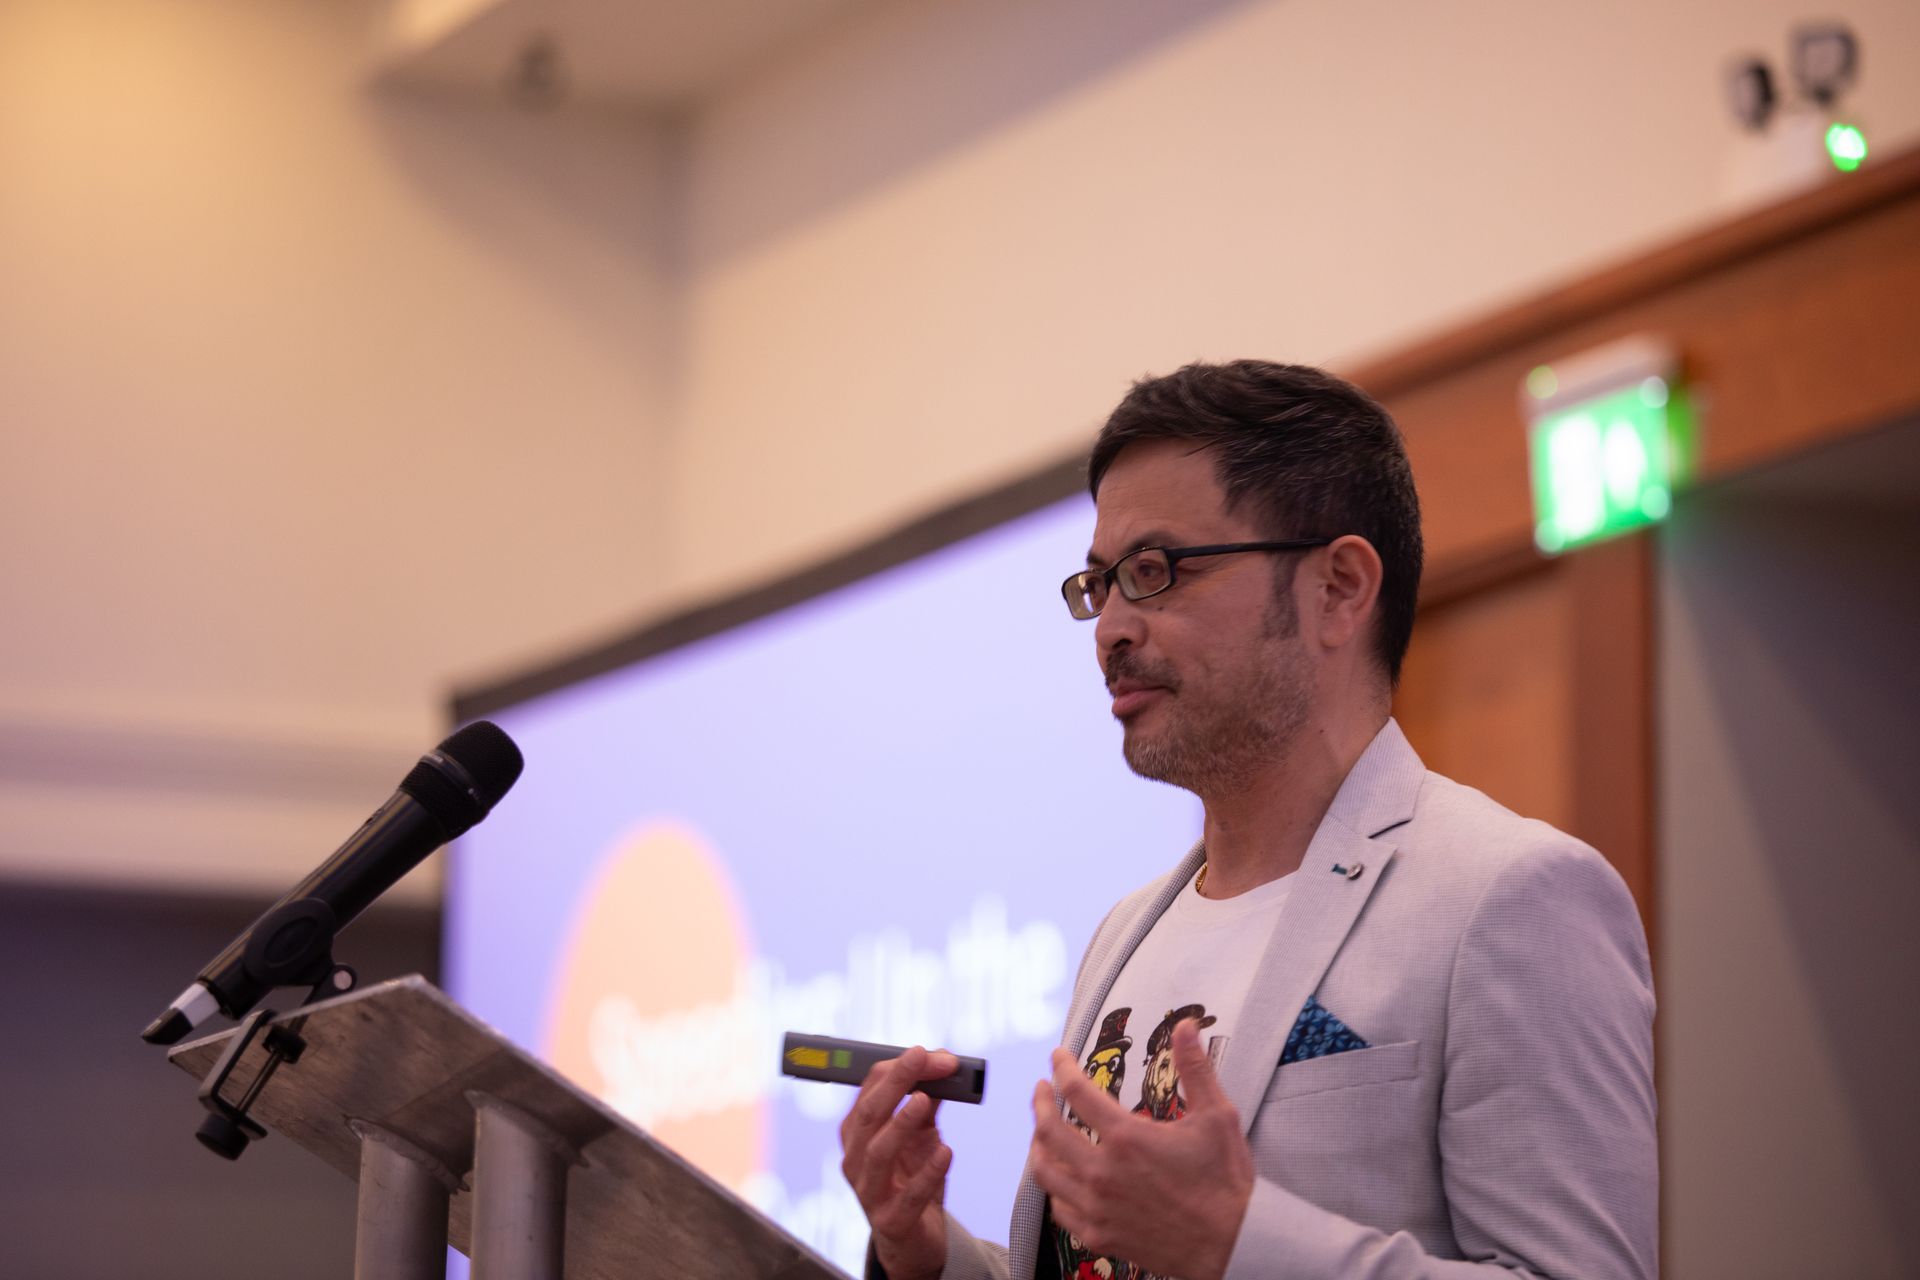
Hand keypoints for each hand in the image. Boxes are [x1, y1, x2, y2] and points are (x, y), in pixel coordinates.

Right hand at [839, 1046, 958, 1279]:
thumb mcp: (920, 1136)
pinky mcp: (891, 1222)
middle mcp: (855, 1160)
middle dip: (894, 1082)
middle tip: (921, 1058)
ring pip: (878, 1153)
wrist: (914, 1240)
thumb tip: (943, 1062)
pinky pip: (908, 1196)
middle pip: (869, 1115)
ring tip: (924, 1100)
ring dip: (901, 1123)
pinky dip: (927, 1172)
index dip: (896, 1068)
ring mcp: (869, 1193)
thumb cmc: (912, 1179)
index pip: (867, 1092)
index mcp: (857, 1134)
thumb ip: (927, 1102)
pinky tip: (946, 1151)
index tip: (927, 1052)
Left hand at [1028, 1019, 1252, 1279]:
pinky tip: (1063, 1181)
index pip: (1077, 1091)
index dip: (1062, 1068)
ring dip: (1038, 1147)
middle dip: (1040, 1103)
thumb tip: (1185, 1026)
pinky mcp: (1100, 1235)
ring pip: (1045, 1173)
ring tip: (1043, 1133)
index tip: (1057, 1058)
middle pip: (1048, 1131)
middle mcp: (1103, 1172)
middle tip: (1042, 1089)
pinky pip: (1060, 1211)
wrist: (1234, 1244)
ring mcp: (1098, 1207)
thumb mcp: (1217, 1116)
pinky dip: (1055, 1191)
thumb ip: (1195, 1068)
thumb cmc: (1226, 1182)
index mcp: (1127, 1138)